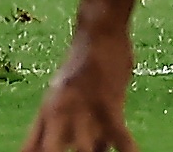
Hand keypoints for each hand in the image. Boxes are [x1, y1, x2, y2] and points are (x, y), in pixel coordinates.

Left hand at [22, 30, 136, 151]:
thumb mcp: (61, 93)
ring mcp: (83, 111)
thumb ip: (65, 124)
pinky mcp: (108, 104)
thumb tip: (79, 146)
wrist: (97, 33)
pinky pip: (119, 135)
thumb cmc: (82, 64)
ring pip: (86, 151)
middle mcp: (59, 117)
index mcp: (45, 116)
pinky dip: (127, 149)